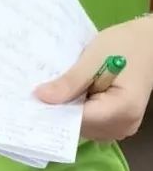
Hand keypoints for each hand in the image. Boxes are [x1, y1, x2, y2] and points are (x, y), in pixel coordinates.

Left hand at [36, 17, 152, 141]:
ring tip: (47, 90)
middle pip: (81, 127)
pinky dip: (76, 109)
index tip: (30, 101)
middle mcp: (124, 125)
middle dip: (58, 112)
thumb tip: (41, 97)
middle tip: (33, 93)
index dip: (54, 113)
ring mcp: (122, 125)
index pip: (80, 121)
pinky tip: (65, 93)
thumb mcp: (92, 59)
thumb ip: (69, 82)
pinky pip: (91, 120)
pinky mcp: (117, 119)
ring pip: (84, 127)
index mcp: (122, 110)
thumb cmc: (122, 46)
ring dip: (66, 110)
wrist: (146, 43)